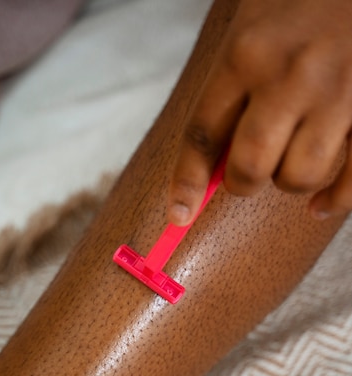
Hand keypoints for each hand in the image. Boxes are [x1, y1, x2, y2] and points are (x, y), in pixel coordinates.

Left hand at [167, 0, 351, 224]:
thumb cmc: (301, 1)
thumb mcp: (251, 26)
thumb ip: (231, 87)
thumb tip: (211, 161)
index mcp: (246, 54)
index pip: (203, 134)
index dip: (187, 182)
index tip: (179, 215)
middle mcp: (289, 76)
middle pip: (249, 167)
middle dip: (243, 183)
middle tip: (248, 174)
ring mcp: (337, 94)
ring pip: (297, 177)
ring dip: (289, 180)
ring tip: (293, 158)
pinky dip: (334, 200)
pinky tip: (321, 202)